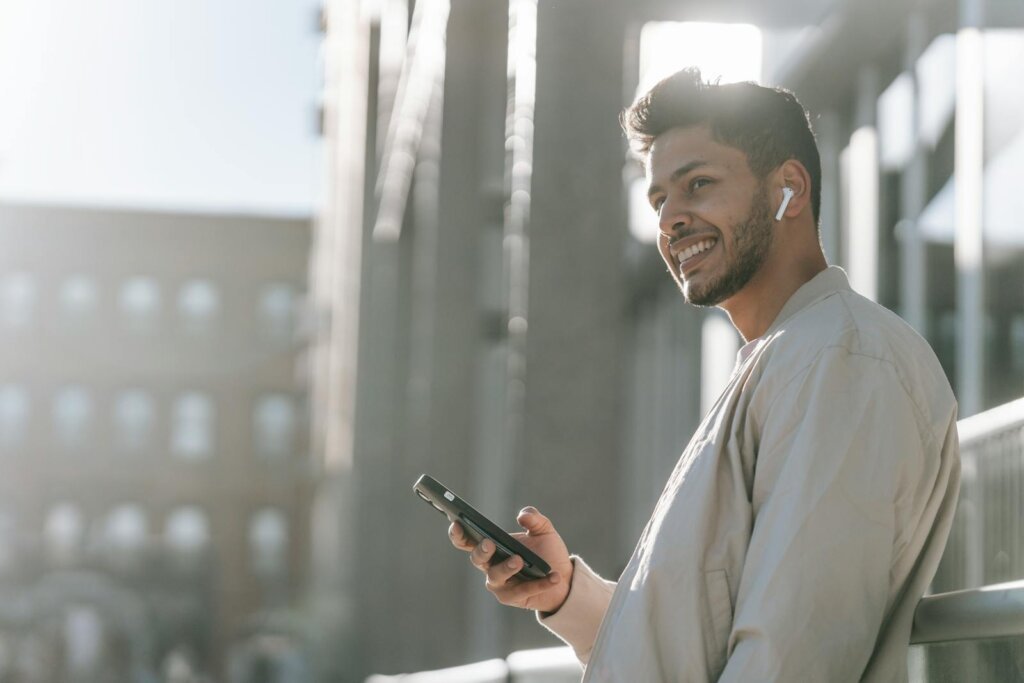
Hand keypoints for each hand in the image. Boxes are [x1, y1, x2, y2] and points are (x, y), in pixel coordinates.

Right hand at [449, 506, 573, 613]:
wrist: (563, 577)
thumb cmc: (546, 552)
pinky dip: (538, 583)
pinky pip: (522, 590)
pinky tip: (552, 576)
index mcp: (492, 546)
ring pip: (495, 576)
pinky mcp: (512, 597)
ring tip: (519, 560)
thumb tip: (522, 515)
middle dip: (481, 551)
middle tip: (489, 543)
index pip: (468, 540)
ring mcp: (499, 583)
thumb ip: (534, 519)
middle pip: (477, 558)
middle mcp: (490, 565)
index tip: (457, 523)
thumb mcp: (543, 530)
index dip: (458, 534)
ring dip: (506, 568)